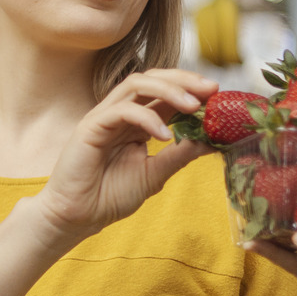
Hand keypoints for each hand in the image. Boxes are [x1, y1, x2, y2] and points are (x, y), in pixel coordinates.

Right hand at [32, 69, 218, 245]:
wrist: (77, 216)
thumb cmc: (109, 196)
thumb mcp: (155, 173)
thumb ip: (180, 154)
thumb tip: (213, 140)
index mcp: (136, 122)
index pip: (165, 93)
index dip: (191, 89)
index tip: (218, 95)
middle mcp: (120, 112)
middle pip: (153, 79)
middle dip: (184, 80)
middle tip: (212, 89)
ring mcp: (104, 116)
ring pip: (137, 84)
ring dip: (169, 90)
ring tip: (194, 106)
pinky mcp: (90, 126)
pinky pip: (121, 110)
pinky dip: (147, 117)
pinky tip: (165, 135)